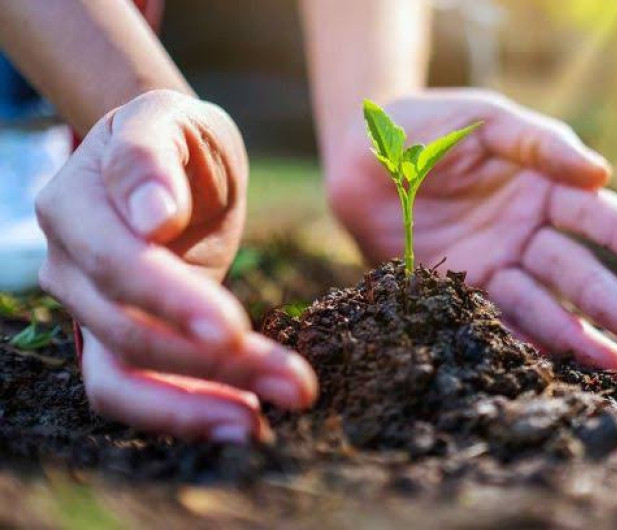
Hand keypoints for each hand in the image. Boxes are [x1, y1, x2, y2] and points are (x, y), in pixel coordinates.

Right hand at [36, 90, 316, 442]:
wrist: (171, 168)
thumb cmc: (176, 139)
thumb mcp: (168, 120)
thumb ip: (151, 158)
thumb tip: (153, 216)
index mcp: (75, 206)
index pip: (119, 264)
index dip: (170, 301)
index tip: (234, 328)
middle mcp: (70, 267)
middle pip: (128, 333)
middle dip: (213, 364)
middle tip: (295, 386)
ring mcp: (88, 311)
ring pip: (125, 380)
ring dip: (198, 408)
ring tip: (264, 425)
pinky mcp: (118, 342)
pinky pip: (141, 391)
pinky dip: (188, 412)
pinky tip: (246, 419)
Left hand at [326, 89, 616, 368]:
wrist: (363, 153)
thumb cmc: (430, 126)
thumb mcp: (486, 121)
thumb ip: (539, 142)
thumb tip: (602, 173)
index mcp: (541, 186)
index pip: (592, 213)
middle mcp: (523, 230)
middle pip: (569, 266)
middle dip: (601, 294)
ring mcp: (491, 261)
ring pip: (536, 300)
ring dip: (570, 330)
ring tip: (607, 362)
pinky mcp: (453, 286)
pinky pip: (488, 315)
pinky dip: (514, 339)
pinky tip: (542, 363)